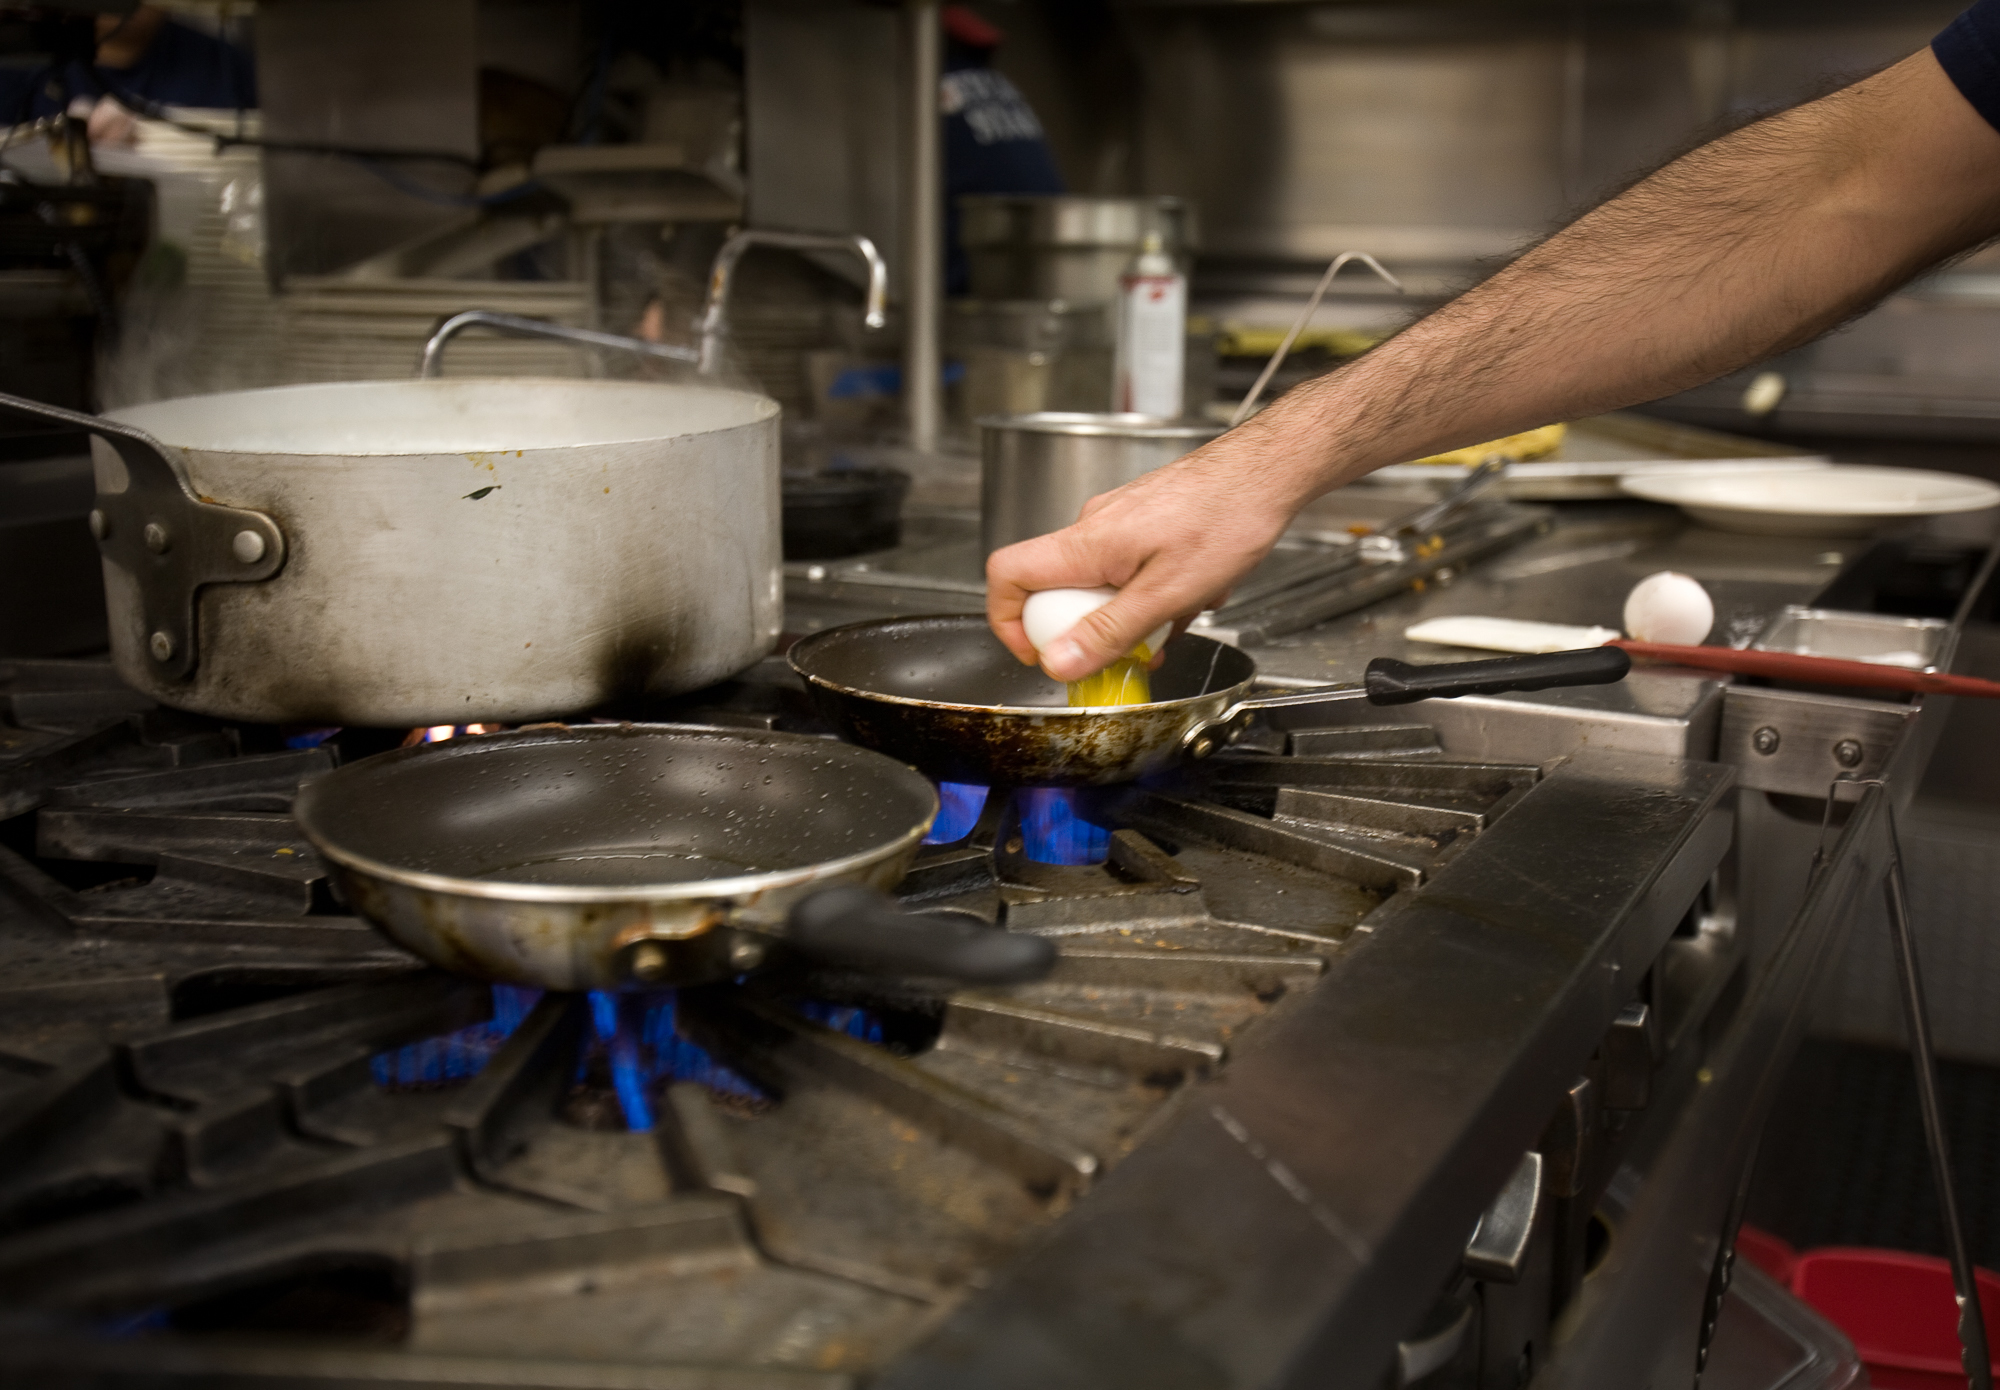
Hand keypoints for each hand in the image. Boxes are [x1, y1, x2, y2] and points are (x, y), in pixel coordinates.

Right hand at [986, 432, 1305, 680]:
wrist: (1268, 470)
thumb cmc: (1228, 516)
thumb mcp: (1167, 594)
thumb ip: (1109, 632)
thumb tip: (1058, 663)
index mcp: (1086, 543)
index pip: (1007, 574)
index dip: (1008, 621)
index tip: (1039, 654)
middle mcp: (1093, 527)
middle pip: (1057, 591)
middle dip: (1093, 629)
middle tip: (1132, 648)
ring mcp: (1117, 523)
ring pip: (1100, 584)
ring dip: (1134, 613)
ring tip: (1180, 613)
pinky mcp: (1142, 523)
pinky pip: (1128, 570)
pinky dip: (1153, 592)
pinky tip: (1193, 593)